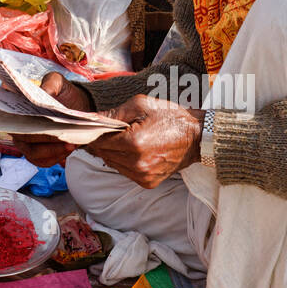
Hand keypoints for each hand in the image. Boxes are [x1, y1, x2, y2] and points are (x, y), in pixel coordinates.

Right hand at [12, 70, 94, 168]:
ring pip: (32, 152)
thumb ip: (51, 83)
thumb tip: (46, 92)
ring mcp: (25, 142)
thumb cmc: (63, 94)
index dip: (13, 113)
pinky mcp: (36, 155)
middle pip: (23, 135)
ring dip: (51, 150)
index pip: (7, 109)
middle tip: (60, 133)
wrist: (78, 109)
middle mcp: (16, 126)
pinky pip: (42, 161)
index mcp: (16, 105)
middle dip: (42, 136)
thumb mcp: (59, 82)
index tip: (30, 114)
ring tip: (69, 144)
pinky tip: (68, 149)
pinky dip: (55, 157)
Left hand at [87, 95, 202, 187]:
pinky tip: (136, 151)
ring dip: (114, 152)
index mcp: (134, 143)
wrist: (196, 137)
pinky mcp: (148, 183)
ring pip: (112, 164)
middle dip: (104, 142)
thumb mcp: (140, 105)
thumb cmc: (170, 117)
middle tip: (113, 130)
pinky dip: (125, 162)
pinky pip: (125, 172)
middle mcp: (137, 163)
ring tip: (127, 139)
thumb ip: (113, 114)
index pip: (99, 141)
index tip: (96, 126)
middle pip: (103, 154)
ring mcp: (143, 176)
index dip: (94, 133)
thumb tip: (90, 119)